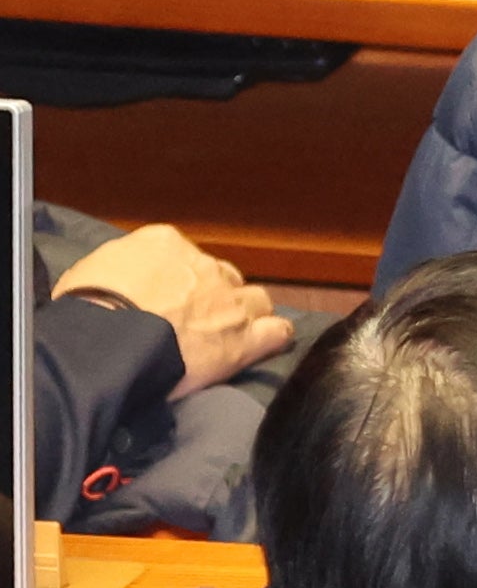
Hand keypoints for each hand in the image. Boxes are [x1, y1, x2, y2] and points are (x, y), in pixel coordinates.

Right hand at [55, 225, 294, 398]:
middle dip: (215, 294)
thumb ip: (121, 268)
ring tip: (230, 334)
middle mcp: (204, 266)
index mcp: (164, 242)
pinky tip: (265, 345)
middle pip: (223, 276)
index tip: (166, 295)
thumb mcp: (93, 269)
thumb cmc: (88, 304)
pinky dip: (274, 337)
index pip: (183, 254)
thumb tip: (123, 280)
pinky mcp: (245, 338)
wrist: (108, 339)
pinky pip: (278, 331)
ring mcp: (229, 301)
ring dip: (247, 314)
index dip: (178, 278)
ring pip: (257, 300)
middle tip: (196, 319)